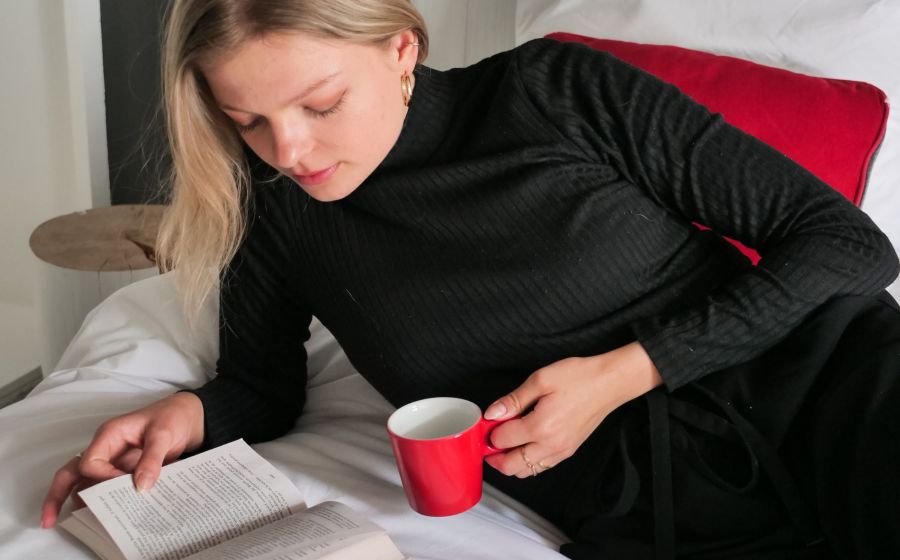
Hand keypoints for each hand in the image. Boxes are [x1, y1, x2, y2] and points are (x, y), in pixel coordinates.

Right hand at [40, 391, 204, 527]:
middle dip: (58, 494)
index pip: (90, 463)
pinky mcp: (125, 471)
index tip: (122, 485)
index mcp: (109, 435)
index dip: (101, 478)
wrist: (190, 417)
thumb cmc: (173, 417)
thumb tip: (141, 486)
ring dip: (82, 501)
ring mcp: (114, 461)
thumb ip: (152, 459)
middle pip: (72, 472)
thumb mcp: (164, 434)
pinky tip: (109, 516)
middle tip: (49, 519)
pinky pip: (109, 487)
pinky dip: (106, 500)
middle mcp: (106, 449)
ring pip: (86, 482)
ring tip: (82, 523)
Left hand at [483, 342, 661, 477]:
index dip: (489, 431)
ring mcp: (561, 451)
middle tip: (488, 439)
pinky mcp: (568, 451)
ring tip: (505, 441)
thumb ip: (513, 400)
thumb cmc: (580, 377)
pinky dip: (527, 461)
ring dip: (510, 461)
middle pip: (510, 466)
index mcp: (541, 426)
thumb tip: (492, 414)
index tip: (487, 421)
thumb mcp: (540, 380)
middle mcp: (551, 445)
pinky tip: (524, 443)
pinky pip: (541, 466)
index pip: (502, 440)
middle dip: (494, 456)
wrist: (609, 382)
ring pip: (525, 471)